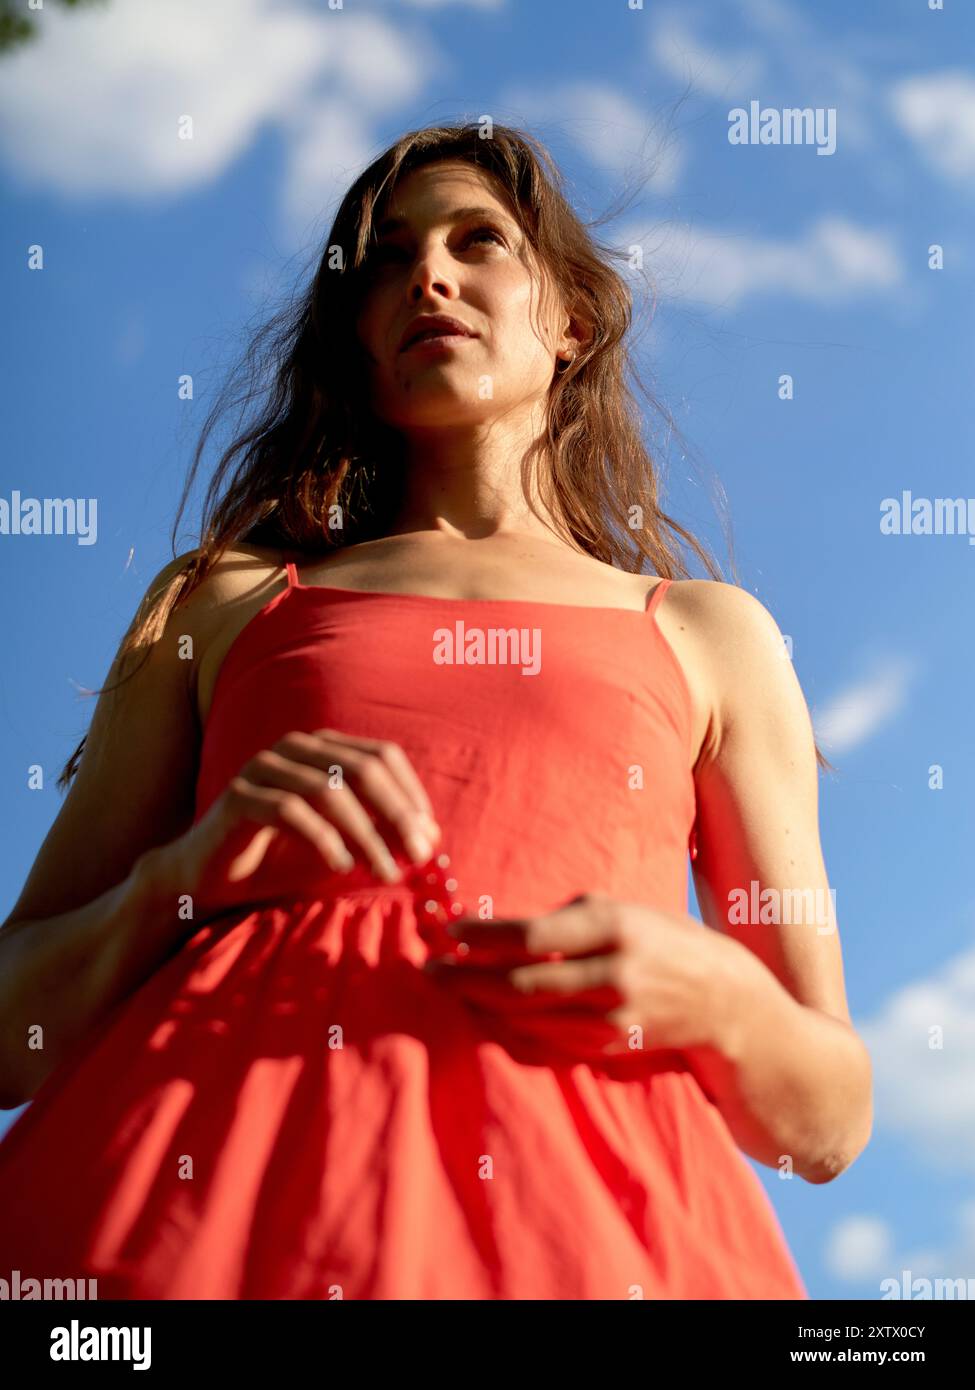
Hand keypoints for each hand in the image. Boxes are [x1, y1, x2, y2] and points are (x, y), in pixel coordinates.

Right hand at [158, 730, 440, 918]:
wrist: (208, 878)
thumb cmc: (279, 858)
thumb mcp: (340, 844)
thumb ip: (380, 833)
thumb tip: (433, 836)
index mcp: (323, 748)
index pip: (382, 756)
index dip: (411, 795)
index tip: (429, 838)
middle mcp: (295, 748)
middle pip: (361, 770)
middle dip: (396, 814)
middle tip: (417, 855)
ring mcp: (264, 767)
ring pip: (328, 790)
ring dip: (365, 834)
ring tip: (385, 871)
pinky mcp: (239, 795)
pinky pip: (289, 810)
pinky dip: (322, 839)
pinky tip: (340, 866)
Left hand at [424, 892, 739, 1057]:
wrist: (723, 1003)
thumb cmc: (662, 940)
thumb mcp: (622, 909)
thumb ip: (567, 916)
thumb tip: (502, 926)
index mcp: (613, 928)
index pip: (530, 936)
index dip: (481, 937)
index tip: (447, 931)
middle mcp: (610, 975)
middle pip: (518, 982)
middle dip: (464, 976)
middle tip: (427, 968)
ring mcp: (609, 1018)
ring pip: (524, 1015)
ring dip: (476, 1002)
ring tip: (444, 987)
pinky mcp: (606, 1048)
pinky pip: (542, 1038)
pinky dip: (506, 1025)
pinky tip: (482, 1011)